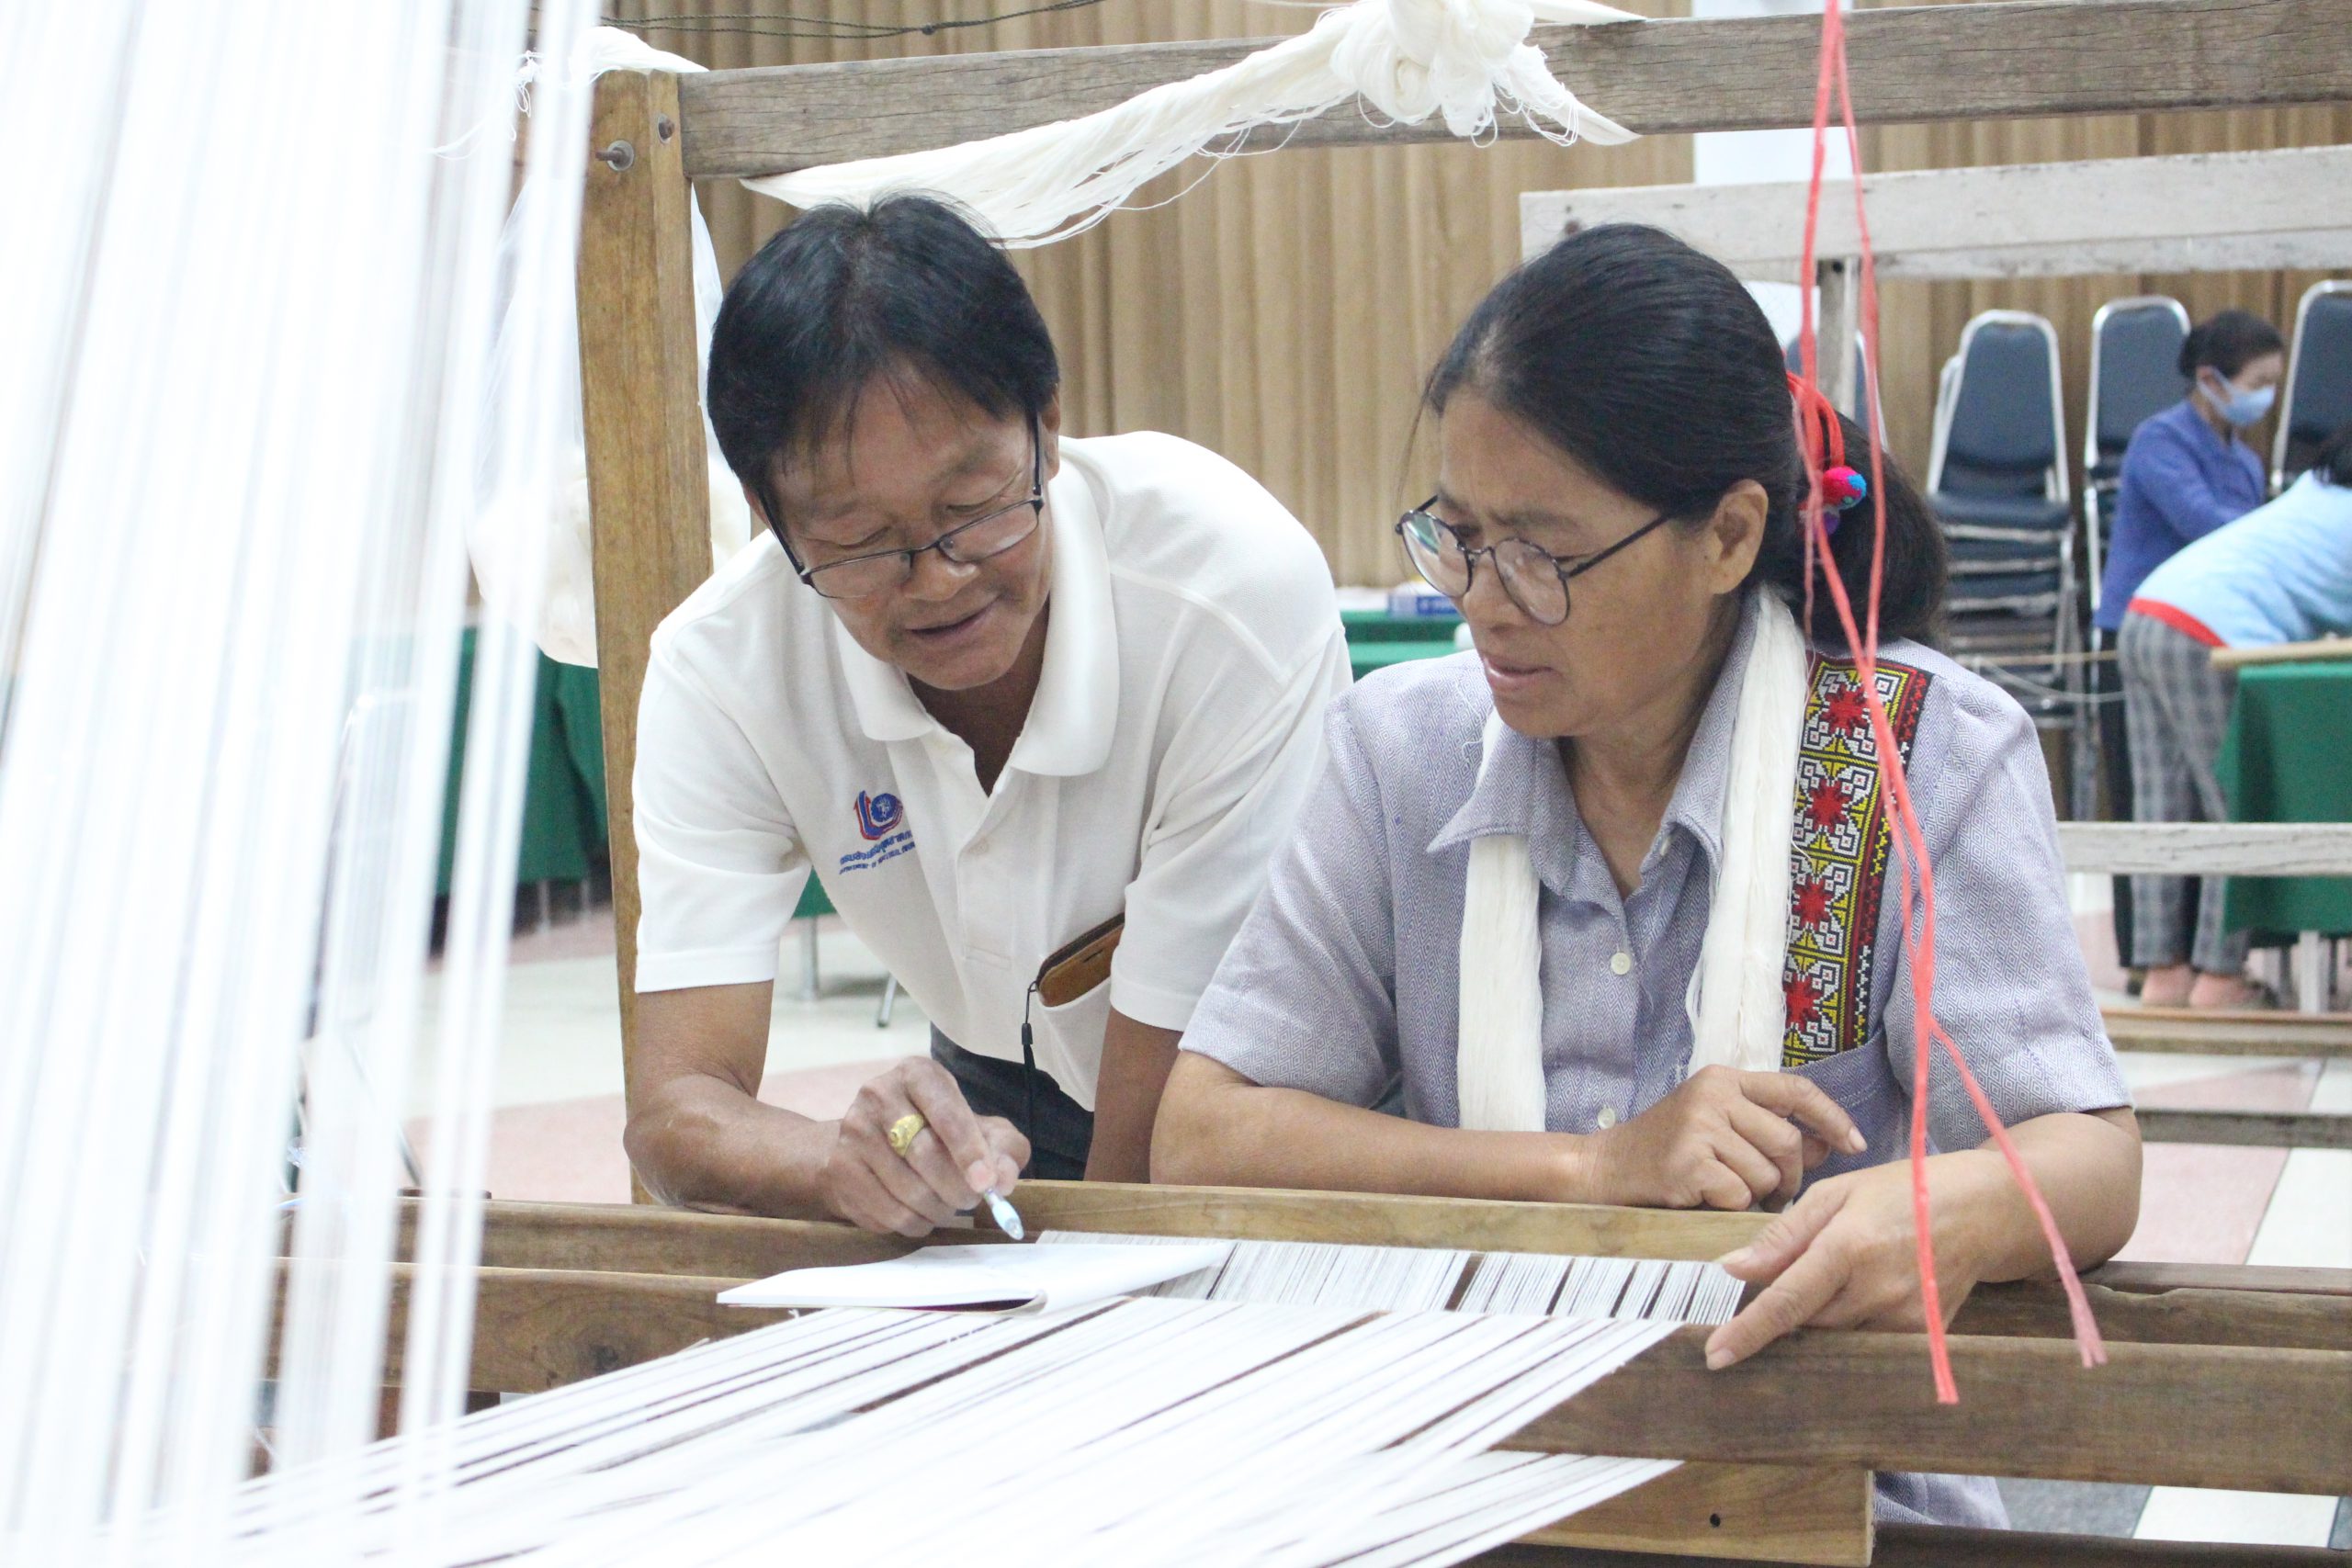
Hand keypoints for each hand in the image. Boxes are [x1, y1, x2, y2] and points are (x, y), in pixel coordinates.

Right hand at [820, 1059, 1028, 1235]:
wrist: (872, 1143)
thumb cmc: (937, 1132)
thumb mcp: (980, 1129)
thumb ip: (1004, 1149)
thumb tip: (1004, 1179)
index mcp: (917, 1074)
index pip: (946, 1113)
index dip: (969, 1150)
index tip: (986, 1182)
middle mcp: (878, 1094)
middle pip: (925, 1154)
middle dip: (958, 1187)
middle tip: (973, 1199)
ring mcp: (853, 1132)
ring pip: (907, 1190)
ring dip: (939, 1209)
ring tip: (947, 1204)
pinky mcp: (840, 1169)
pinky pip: (888, 1213)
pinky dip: (916, 1223)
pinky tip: (922, 1213)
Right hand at [1582, 1065, 1866, 1210]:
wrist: (1600, 1170)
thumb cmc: (1663, 1152)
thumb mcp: (1715, 1127)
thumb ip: (1766, 1131)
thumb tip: (1826, 1146)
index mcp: (1723, 1079)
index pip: (1796, 1089)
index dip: (1832, 1118)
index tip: (1855, 1144)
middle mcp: (1713, 1094)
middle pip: (1788, 1141)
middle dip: (1788, 1175)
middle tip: (1767, 1192)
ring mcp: (1700, 1126)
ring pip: (1767, 1174)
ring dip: (1755, 1196)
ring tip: (1723, 1193)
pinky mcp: (1689, 1162)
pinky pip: (1740, 1196)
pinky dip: (1729, 1207)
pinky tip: (1703, 1200)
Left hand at [1703, 1152, 1995, 1367]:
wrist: (1984, 1211)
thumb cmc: (1903, 1192)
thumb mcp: (1837, 1194)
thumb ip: (1783, 1235)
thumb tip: (1733, 1269)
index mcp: (1848, 1248)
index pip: (1786, 1303)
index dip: (1747, 1333)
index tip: (1715, 1356)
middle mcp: (1877, 1291)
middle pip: (1807, 1323)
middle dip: (1786, 1311)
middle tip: (1793, 1276)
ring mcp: (1904, 1318)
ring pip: (1835, 1334)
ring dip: (1820, 1314)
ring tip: (1839, 1275)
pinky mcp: (1922, 1335)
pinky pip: (1867, 1338)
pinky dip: (1851, 1320)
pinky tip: (1864, 1290)